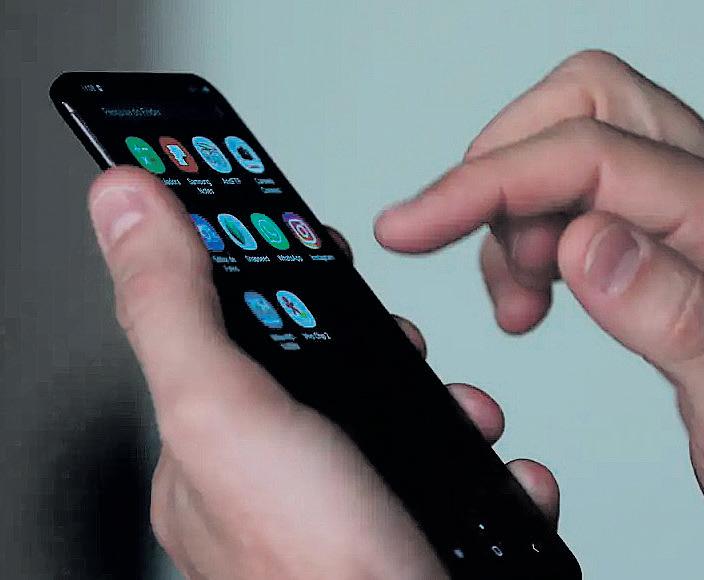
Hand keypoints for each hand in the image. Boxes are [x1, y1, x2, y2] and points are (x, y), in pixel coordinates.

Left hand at [86, 167, 559, 578]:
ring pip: (399, 417)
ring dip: (449, 403)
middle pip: (328, 367)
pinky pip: (451, 472)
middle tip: (403, 344)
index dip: (274, 272)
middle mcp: (276, 480)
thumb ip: (175, 304)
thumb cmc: (314, 571)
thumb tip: (123, 200)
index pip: (229, 325)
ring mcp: (347, 507)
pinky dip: (482, 463)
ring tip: (466, 414)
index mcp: (212, 447)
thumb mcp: (226, 411)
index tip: (312, 238)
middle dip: (385, 344)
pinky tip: (495, 472)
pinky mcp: (408, 532)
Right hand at [376, 50, 703, 578]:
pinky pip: (590, 198)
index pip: (594, 156)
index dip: (490, 181)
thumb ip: (676, 320)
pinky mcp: (682, 248)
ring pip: (583, 145)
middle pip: (592, 106)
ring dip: (518, 206)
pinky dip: (537, 233)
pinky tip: (538, 295)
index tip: (414, 226)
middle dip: (504, 165)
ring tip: (517, 300)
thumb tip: (585, 241)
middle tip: (456, 243)